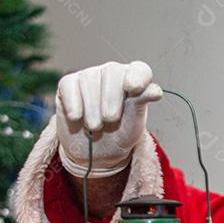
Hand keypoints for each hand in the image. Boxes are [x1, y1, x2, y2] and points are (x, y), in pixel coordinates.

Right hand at [55, 61, 162, 177]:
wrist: (95, 152)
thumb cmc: (119, 135)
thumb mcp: (133, 125)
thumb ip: (141, 105)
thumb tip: (155, 91)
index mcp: (134, 80)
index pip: (140, 70)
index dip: (137, 76)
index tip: (133, 89)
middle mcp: (112, 73)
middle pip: (112, 71)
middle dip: (111, 100)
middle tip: (110, 121)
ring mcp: (89, 76)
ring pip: (89, 80)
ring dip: (92, 110)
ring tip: (95, 126)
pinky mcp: (68, 84)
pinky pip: (69, 86)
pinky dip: (74, 105)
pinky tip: (77, 118)